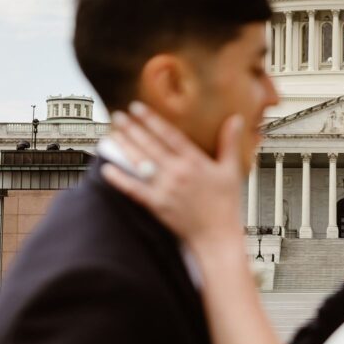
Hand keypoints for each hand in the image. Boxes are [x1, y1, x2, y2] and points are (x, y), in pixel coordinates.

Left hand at [101, 103, 245, 261]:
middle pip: (150, 146)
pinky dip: (119, 180)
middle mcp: (178, 173)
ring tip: (111, 134)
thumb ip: (229, 143)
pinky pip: (134, 190)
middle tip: (117, 115)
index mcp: (195, 162)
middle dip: (132, 129)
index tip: (137, 107)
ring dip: (124, 147)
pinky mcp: (157, 205)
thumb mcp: (231, 170)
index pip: (169, 135)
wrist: (217, 236)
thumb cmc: (226, 205)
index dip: (151, 120)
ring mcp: (165, 189)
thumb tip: (236, 119)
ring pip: (140, 163)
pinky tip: (106, 169)